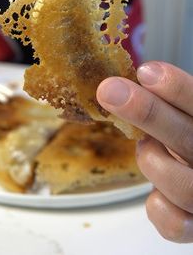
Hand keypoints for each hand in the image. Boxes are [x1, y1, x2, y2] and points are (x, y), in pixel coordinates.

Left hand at [96, 61, 192, 242]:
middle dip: (148, 113)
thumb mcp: (181, 117)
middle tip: (111, 91)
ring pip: (183, 186)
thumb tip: (117, 85)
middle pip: (188, 138)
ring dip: (152, 161)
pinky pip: (175, 223)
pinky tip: (156, 192)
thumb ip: (164, 104)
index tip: (146, 72)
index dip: (177, 89)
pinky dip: (157, 206)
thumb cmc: (189, 141)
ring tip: (146, 147)